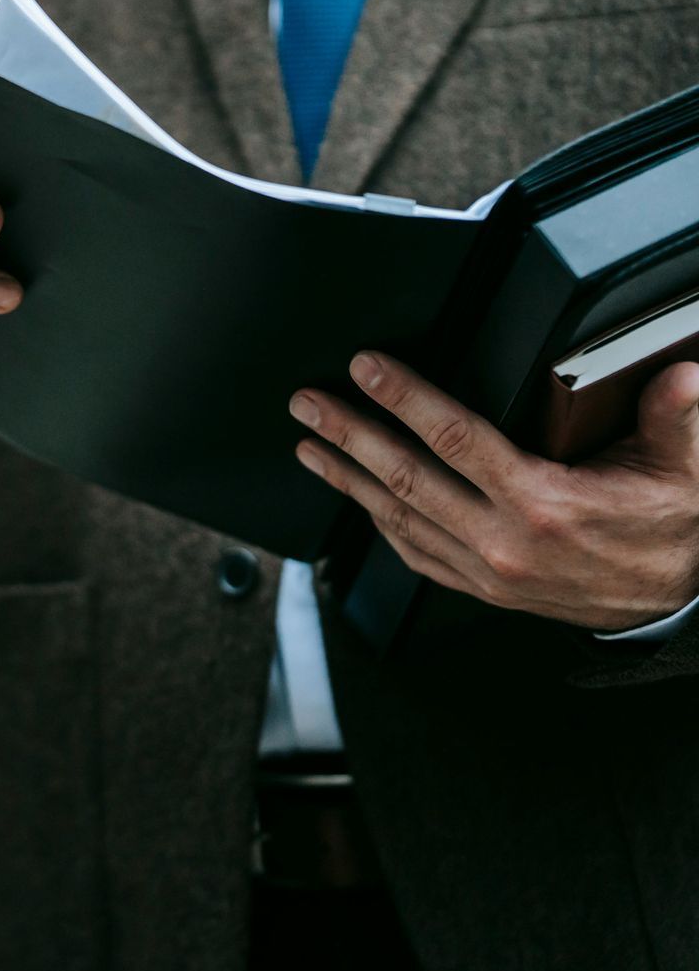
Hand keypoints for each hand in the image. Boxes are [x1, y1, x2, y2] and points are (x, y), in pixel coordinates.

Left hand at [290, 353, 698, 632]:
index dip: (404, 398)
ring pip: (398, 518)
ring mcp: (487, 571)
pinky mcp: (483, 588)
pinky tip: (356, 497)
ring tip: (309, 445)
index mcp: (544, 505)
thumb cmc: (672, 529)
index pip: (455, 438)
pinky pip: (414, 554)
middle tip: (308, 404)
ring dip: (347, 478)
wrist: (676, 602)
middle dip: (349, 435)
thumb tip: (680, 376)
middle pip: (406, 477)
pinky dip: (378, 523)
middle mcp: (504, 542)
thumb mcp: (684, 469)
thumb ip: (674, 417)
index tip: (366, 368)